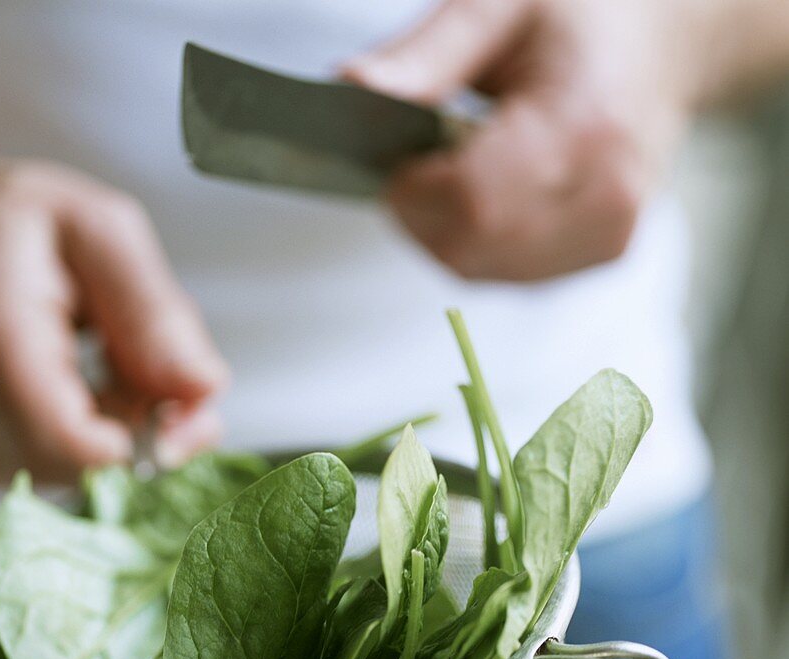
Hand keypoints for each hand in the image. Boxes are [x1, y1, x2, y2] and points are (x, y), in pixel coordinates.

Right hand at [0, 135, 227, 483]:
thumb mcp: (97, 231)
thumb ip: (153, 313)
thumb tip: (203, 391)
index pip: (73, 447)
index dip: (145, 443)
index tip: (178, 406)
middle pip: (83, 472)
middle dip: (142, 434)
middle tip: (153, 367)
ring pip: (73, 481)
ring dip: (115, 437)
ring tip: (104, 364)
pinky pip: (51, 478)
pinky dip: (84, 444)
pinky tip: (77, 389)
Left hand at [343, 0, 691, 280]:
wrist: (666, 47)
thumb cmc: (583, 17)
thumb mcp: (498, 6)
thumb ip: (424, 57)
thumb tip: (350, 89)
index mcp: (585, 123)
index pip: (471, 199)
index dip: (412, 190)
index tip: (396, 160)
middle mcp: (607, 193)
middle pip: (469, 243)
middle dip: (420, 212)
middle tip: (422, 162)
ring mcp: (608, 234)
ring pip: (479, 267)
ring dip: (443, 230)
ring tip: (461, 170)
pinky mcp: (601, 256)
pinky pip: (504, 274)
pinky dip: (475, 244)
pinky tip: (490, 197)